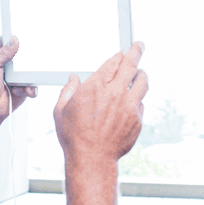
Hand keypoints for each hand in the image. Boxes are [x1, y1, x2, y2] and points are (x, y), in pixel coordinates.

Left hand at [0, 36, 36, 124]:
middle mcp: (7, 61)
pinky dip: (30, 88)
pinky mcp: (23, 85)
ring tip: (21, 82)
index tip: (23, 40)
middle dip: (27, 59)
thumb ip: (2, 53)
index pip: (9, 39)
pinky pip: (33, 83)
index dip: (17, 37)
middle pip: (23, 53)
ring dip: (28, 76)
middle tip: (24, 66)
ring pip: (31, 68)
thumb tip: (14, 41)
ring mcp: (16, 74)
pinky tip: (23, 91)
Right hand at [53, 42, 148, 163]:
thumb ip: (68, 90)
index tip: (121, 52)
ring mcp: (129, 106)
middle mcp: (115, 93)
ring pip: (142, 82)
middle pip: (131, 65)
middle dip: (136, 51)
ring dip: (142, 74)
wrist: (92, 158)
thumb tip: (74, 79)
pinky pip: (141, 104)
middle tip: (139, 45)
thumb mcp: (61, 110)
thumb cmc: (74, 136)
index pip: (112, 62)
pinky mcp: (137, 120)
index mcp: (96, 86)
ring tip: (141, 73)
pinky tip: (133, 102)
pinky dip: (137, 100)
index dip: (118, 55)